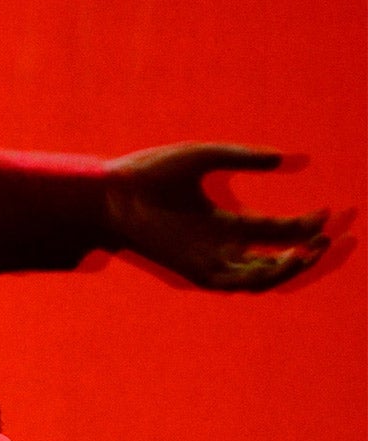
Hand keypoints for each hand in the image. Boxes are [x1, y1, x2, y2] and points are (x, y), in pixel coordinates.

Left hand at [106, 143, 328, 290]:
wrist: (112, 193)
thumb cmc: (150, 172)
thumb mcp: (203, 157)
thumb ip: (242, 156)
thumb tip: (284, 158)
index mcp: (224, 222)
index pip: (276, 230)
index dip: (305, 225)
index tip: (328, 213)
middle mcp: (220, 245)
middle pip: (274, 258)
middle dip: (305, 252)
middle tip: (328, 239)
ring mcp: (208, 260)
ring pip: (260, 277)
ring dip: (288, 268)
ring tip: (310, 251)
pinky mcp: (194, 269)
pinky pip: (235, 283)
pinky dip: (262, 277)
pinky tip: (282, 261)